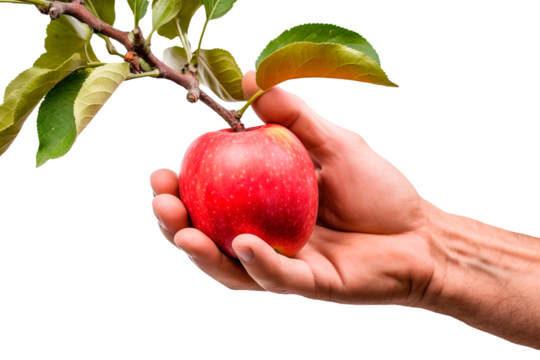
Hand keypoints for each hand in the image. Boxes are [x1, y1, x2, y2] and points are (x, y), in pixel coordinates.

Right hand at [150, 69, 434, 305]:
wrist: (422, 235)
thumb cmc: (377, 189)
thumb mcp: (331, 141)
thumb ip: (290, 114)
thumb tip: (246, 76)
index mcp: (263, 207)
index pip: (212, 201)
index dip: (182, 191)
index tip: (163, 171)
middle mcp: (265, 238)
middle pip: (210, 238)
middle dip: (177, 224)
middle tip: (162, 201)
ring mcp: (285, 265)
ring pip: (232, 266)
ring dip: (202, 251)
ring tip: (182, 230)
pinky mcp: (310, 285)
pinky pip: (277, 276)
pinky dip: (258, 262)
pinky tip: (243, 243)